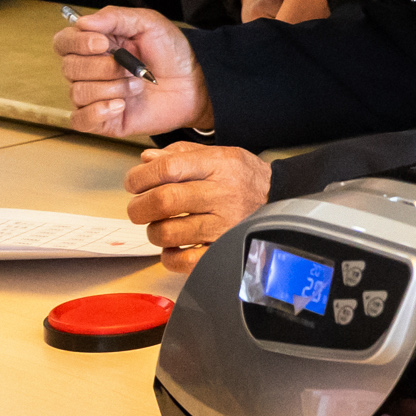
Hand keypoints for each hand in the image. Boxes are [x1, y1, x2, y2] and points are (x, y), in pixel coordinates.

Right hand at [57, 4, 205, 139]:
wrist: (192, 86)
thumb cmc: (171, 54)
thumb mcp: (149, 24)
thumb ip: (115, 17)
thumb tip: (83, 22)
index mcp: (95, 44)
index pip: (64, 42)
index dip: (77, 43)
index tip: (102, 43)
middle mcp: (89, 70)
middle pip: (70, 68)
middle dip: (104, 67)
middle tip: (133, 68)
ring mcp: (94, 96)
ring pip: (78, 92)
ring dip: (112, 89)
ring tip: (138, 86)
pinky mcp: (101, 119)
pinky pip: (80, 120)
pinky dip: (98, 112)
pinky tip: (121, 106)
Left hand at [127, 142, 272, 274]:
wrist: (282, 201)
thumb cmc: (246, 178)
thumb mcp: (220, 154)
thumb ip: (181, 154)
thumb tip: (146, 159)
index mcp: (218, 166)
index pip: (168, 168)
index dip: (141, 177)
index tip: (133, 183)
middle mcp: (221, 194)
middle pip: (164, 200)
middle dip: (139, 207)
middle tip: (137, 209)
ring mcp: (223, 226)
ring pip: (169, 232)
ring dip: (153, 232)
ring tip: (159, 227)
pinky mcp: (224, 250)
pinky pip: (185, 261)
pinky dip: (169, 257)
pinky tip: (172, 248)